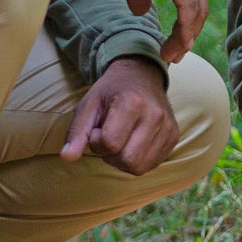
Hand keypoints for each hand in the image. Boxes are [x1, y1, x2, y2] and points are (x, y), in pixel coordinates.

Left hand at [61, 56, 178, 176]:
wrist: (141, 75)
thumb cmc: (111, 92)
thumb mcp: (88, 105)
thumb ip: (77, 132)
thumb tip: (66, 158)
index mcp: (131, 102)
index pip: (109, 143)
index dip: (96, 142)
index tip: (98, 128)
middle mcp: (155, 115)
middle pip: (127, 160)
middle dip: (110, 155)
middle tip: (108, 138)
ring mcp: (168, 126)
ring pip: (140, 166)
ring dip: (123, 160)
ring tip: (121, 142)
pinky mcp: (174, 136)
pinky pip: (152, 164)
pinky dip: (138, 160)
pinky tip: (133, 144)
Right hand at [105, 0, 208, 62]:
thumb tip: (142, 12)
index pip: (192, 1)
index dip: (186, 25)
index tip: (175, 45)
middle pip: (198, 8)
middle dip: (189, 35)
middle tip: (175, 55)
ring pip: (196, 9)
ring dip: (187, 35)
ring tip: (174, 54)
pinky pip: (188, 2)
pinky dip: (186, 24)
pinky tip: (181, 39)